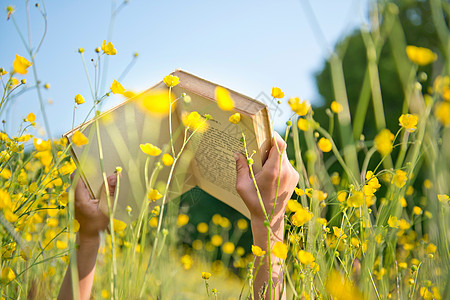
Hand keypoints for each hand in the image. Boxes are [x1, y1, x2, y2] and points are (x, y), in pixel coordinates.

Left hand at [70, 172, 115, 239]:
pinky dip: (89, 185)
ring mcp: (72, 198)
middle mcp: (72, 196)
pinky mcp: (74, 200)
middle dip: (90, 172)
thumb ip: (109, 191)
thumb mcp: (106, 208)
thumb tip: (114, 175)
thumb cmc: (97, 223)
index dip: (84, 167)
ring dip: (90, 179)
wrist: (88, 235)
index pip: (76, 176)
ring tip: (102, 179)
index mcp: (78, 198)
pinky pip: (80, 187)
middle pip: (78, 177)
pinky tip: (98, 188)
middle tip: (102, 170)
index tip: (95, 163)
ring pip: (79, 182)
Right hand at [235, 132, 297, 298]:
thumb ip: (240, 167)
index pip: (279, 144)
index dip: (272, 136)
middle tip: (259, 146)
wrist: (269, 219)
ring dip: (274, 154)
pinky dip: (278, 162)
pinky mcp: (294, 178)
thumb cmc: (254, 202)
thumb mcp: (242, 185)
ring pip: (284, 155)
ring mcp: (292, 174)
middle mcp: (286, 170)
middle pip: (281, 148)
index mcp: (274, 170)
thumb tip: (237, 153)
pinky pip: (286, 163)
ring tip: (262, 161)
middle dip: (270, 145)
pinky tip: (268, 171)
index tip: (263, 133)